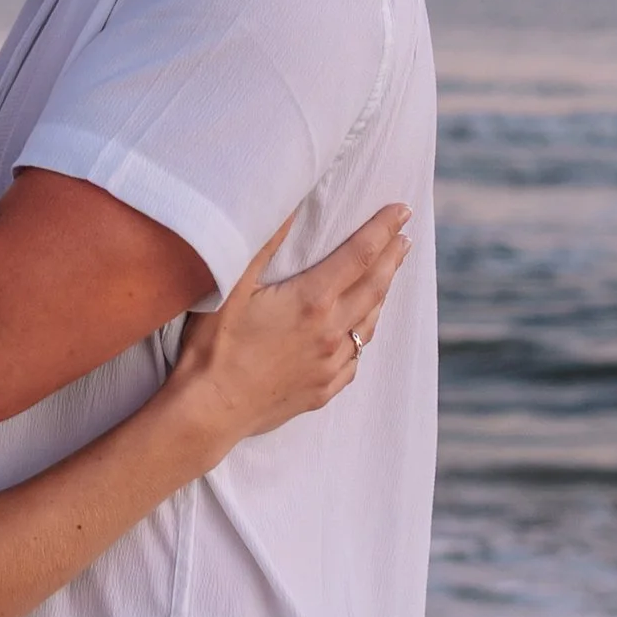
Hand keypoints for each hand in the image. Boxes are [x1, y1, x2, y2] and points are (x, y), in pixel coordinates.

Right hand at [165, 202, 411, 453]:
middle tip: (406, 236)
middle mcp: (330, 332)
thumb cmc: (215, 345)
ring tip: (388, 276)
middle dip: (392, 257)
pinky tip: (360, 332)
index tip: (402, 210)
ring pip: (368, 324)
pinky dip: (363, 336)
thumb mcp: (233, 285)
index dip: (383, 229)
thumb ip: (264, 243)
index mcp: (312, 301)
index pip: (360, 255)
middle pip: (374, 287)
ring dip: (382, 295)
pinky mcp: (323, 390)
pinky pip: (355, 359)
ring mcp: (330, 365)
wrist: (209, 410)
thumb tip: (290, 205)